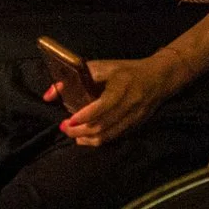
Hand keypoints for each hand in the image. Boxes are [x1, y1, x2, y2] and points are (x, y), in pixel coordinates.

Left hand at [54, 52, 184, 146]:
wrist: (159, 77)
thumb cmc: (127, 70)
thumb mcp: (103, 67)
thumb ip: (76, 78)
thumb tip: (49, 94)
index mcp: (123, 86)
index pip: (102, 106)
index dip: (84, 116)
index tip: (69, 119)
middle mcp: (130, 103)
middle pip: (102, 125)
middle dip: (79, 130)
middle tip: (65, 127)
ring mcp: (134, 117)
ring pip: (107, 135)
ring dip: (86, 138)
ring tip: (73, 134)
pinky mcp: (135, 125)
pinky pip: (113, 138)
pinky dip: (97, 140)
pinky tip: (85, 138)